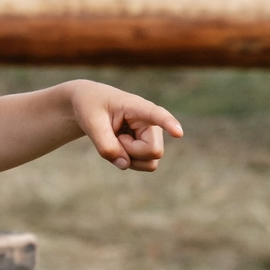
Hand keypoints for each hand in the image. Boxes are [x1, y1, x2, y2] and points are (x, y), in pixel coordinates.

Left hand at [64, 82, 182, 172]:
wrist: (90, 105)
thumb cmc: (91, 108)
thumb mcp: (91, 124)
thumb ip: (105, 145)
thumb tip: (125, 165)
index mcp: (137, 107)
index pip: (156, 115)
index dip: (169, 124)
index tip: (178, 133)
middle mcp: (151, 122)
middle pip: (153, 151)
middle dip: (131, 152)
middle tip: (115, 137)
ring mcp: (151, 136)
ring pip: (151, 161)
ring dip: (130, 158)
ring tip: (117, 140)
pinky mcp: (147, 146)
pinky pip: (145, 165)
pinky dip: (129, 162)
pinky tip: (119, 146)